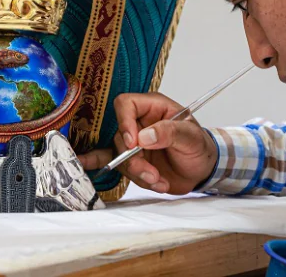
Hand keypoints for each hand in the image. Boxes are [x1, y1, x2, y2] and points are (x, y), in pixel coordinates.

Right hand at [77, 92, 217, 193]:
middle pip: (120, 135)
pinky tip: (84, 162)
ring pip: (120, 157)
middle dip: (134, 159)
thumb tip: (144, 136)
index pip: (126, 104)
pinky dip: (98, 162)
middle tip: (152, 173)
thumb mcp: (191, 136)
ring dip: (138, 173)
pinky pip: (111, 161)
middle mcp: (139, 123)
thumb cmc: (199, 146)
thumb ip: (170, 132)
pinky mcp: (132, 161)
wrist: (202, 170)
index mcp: (153, 107)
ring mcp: (134, 143)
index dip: (124, 122)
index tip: (133, 143)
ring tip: (158, 181)